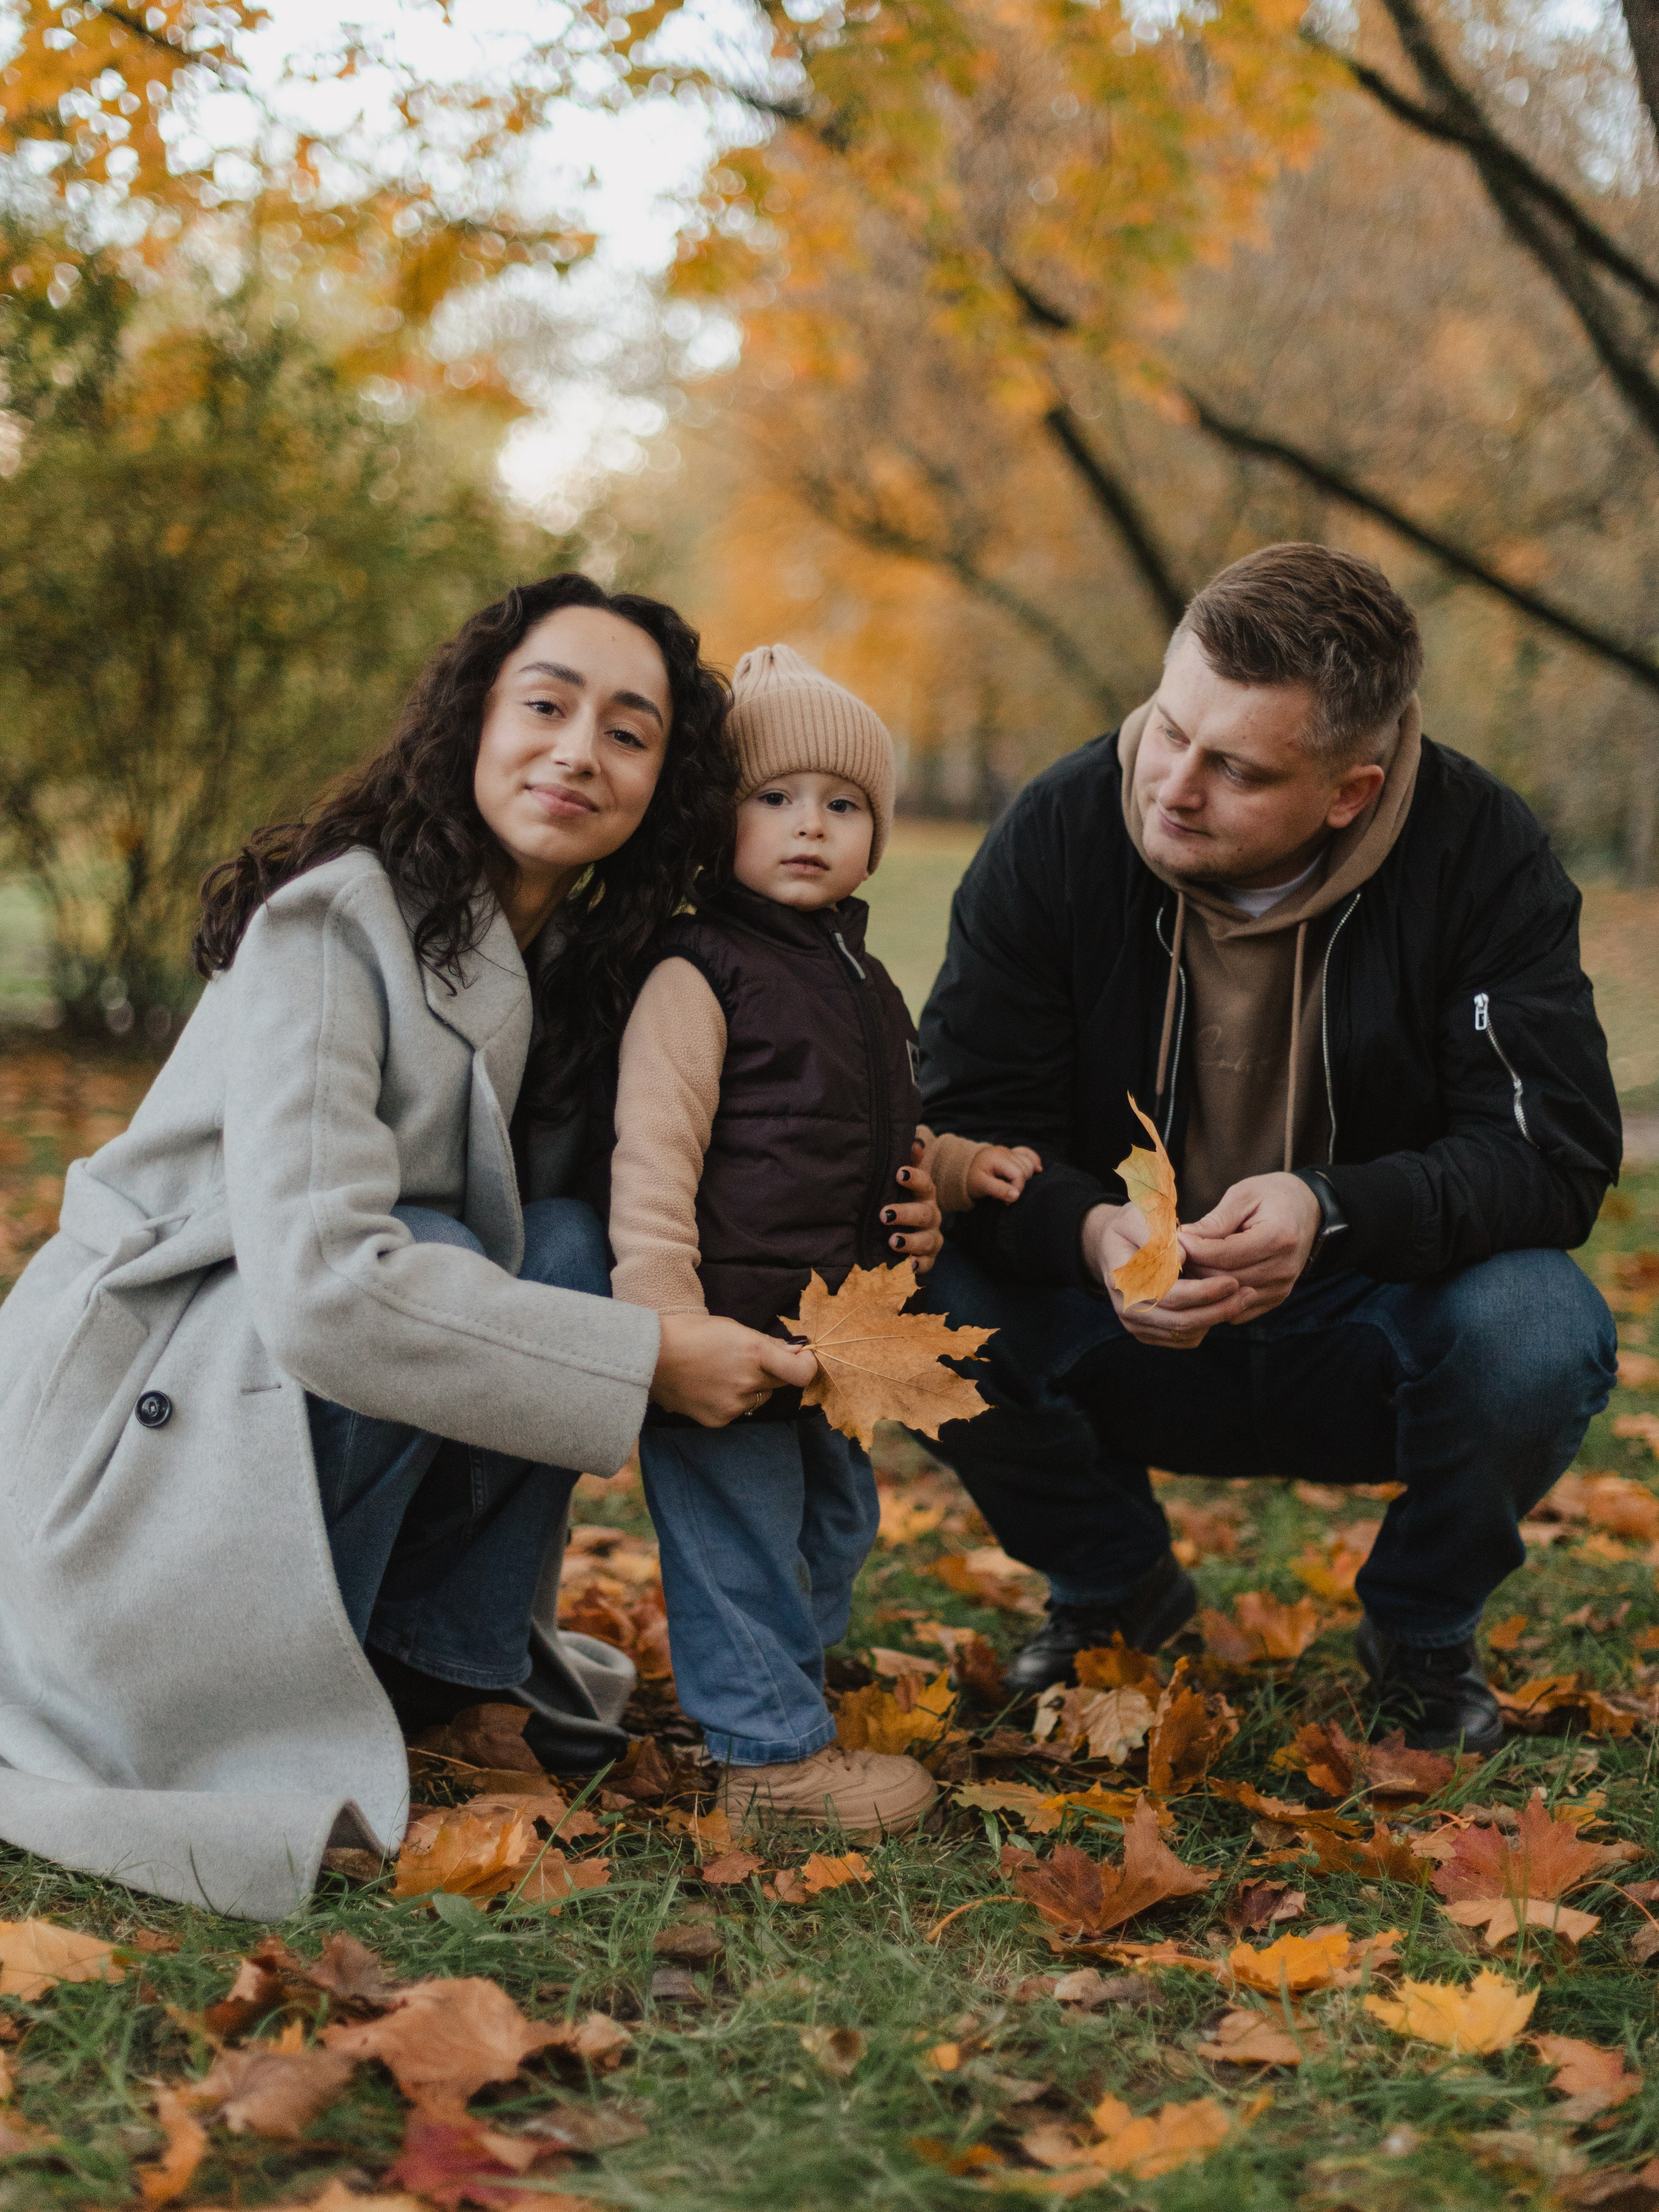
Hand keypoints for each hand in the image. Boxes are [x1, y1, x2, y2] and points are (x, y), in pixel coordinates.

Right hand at [650, 1311, 816, 1426]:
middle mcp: (748, 1381)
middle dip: (771, 1373)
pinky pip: (738, 1410)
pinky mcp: (719, 1420)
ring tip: (721, 1373)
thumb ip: (767, 1343)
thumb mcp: (734, 1328)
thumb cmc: (693, 1332)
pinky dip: (730, 1400)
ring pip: (757, 1398)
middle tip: (747, 1361)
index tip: (802, 1361)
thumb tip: (796, 1352)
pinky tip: (710, 1386)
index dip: (807, 1367)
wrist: (652, 1354)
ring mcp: (733, 1404)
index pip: (801, 1372)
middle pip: (779, 1383)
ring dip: (749, 1388)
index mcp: (754, 1352)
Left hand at [882, 1138, 942, 1273]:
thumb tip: (915, 1140)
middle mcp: (931, 1216)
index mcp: (925, 1195)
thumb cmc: (904, 1200)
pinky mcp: (927, 1258)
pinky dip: (918, 1266)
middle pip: (924, 1214)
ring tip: (893, 1242)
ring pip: (926, 1241)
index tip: (898, 1173)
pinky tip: (907, 1266)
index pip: (925, 1184)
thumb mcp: (905, 1181)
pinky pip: (926, 1264)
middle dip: (906, 1214)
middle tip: (884, 1215)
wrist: (913, 1229)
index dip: (914, 1178)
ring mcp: (930, 1238)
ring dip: (911, 1242)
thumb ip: (908, 1162)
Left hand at [967, 1144, 1042, 1204]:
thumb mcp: (980, 1186)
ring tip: (1009, 1185)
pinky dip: (1033, 1161)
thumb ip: (998, 1190)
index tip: (1005, 1201)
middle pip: (1026, 1169)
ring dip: (1025, 1177)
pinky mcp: (1011, 1153)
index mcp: (998, 1159)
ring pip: (1029, 1163)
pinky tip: (1038, 1169)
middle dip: (1018, 1184)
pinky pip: (1028, 1153)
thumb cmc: (970, 1178)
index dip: (1016, 1189)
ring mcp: (1009, 1151)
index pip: (1018, 1174)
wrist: (962, 1168)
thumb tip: (1016, 1195)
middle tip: (1004, 1193)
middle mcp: (1006, 1152)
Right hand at [1080, 1200, 1251, 1350]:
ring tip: (1243, 1298)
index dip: (1203, 1292)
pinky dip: (1206, 1325)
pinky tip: (1221, 1305)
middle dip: (1219, 1309)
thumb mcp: (1142, 1215)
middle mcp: (1126, 1307)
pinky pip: (1184, 1338)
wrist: (1115, 1244)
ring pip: (1185, 1333)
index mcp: (1123, 1278)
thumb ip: (1160, 1233)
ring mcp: (1136, 1323)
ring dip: (1217, 1318)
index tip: (1232, 1279)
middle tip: (1247, 1292)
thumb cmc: (1134, 1225)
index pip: (1169, 1295)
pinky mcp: (1148, 1332)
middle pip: (1180, 1321)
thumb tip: (1183, 1257)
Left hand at [1177, 1172, 1320, 1321]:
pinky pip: (1238, 1310)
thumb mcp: (1243, 1196)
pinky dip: (1218, 1298)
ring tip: (1190, 1263)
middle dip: (1195, 1267)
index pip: (1225, 1255)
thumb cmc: (1273, 1196)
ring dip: (1204, 1284)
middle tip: (1177, 1253)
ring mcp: (1282, 1288)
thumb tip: (1183, 1238)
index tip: (1177, 1239)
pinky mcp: (1276, 1298)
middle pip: (1224, 1279)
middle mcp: (1283, 1269)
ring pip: (1228, 1298)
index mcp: (1278, 1238)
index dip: (1195, 1250)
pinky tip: (1207, 1278)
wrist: (1308, 1209)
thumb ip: (1215, 1221)